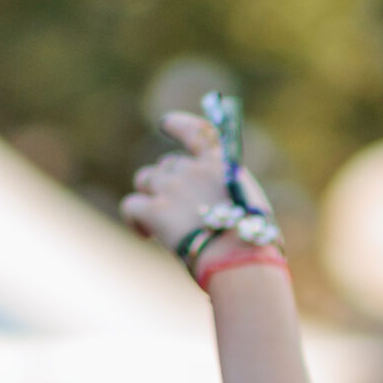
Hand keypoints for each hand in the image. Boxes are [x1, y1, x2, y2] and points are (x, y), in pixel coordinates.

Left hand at [120, 112, 275, 252]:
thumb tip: (208, 208)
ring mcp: (172, 187)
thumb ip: (222, 194)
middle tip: (177, 213)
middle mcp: (193, 169)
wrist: (239, 260)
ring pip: (145, 180)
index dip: (178, 124)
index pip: (196, 131)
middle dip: (166, 183)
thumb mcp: (247, 204)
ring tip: (160, 225)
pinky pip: (131, 206)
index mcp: (221, 164)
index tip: (164, 122)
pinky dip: (134, 220)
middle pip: (166, 165)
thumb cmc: (250, 242)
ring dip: (149, 197)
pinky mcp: (154, 210)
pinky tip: (146, 235)